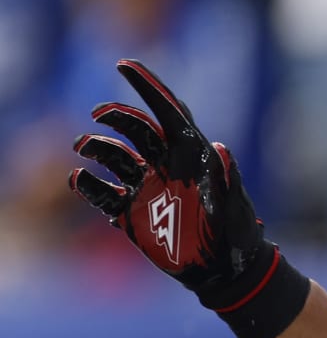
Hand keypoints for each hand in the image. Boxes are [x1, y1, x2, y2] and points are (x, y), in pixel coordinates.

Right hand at [69, 58, 274, 307]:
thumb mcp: (236, 208)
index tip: (124, 63)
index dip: (148, 86)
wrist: (226, 273)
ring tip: (84, 148)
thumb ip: (228, 179)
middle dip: (117, 117)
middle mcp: (165, 165)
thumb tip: (221, 147)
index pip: (167, 113)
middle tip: (99, 116)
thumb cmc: (238, 236)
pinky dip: (86, 184)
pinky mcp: (130, 212)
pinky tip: (78, 178)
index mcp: (192, 156)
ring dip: (96, 148)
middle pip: (135, 129)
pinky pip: (100, 192)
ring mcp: (145, 186)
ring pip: (113, 156)